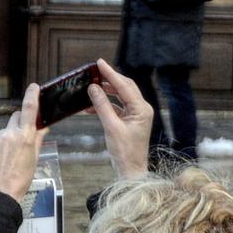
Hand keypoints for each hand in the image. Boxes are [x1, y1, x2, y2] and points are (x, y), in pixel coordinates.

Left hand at [0, 84, 46, 199]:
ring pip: (2, 132)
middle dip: (18, 126)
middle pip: (15, 119)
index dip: (32, 96)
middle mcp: (9, 134)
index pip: (29, 109)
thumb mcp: (33, 159)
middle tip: (18, 142)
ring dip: (3, 140)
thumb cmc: (19, 179)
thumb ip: (37, 139)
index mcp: (25, 137)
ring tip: (4, 159)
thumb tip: (42, 126)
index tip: (34, 87)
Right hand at [88, 59, 152, 178]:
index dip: (110, 73)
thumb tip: (93, 88)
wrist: (130, 170)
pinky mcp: (129, 121)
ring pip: (120, 96)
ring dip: (106, 92)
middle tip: (94, 71)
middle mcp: (141, 109)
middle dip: (109, 79)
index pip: (124, 86)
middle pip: (124, 87)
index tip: (99, 63)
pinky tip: (91, 105)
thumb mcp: (111, 127)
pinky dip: (105, 104)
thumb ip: (102, 105)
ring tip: (91, 87)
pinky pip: (117, 107)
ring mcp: (136, 115)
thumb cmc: (125, 152)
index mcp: (141, 109)